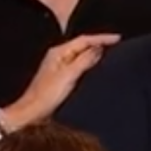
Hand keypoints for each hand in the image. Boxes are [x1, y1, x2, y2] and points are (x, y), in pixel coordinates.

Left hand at [1, 33, 119, 128]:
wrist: (32, 112)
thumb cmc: (46, 96)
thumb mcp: (68, 76)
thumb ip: (84, 60)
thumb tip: (99, 48)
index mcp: (58, 52)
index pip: (84, 40)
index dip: (102, 38)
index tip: (118, 38)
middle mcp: (58, 57)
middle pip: (83, 45)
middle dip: (100, 43)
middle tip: (118, 44)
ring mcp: (59, 67)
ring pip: (81, 55)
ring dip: (95, 54)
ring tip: (111, 54)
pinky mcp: (61, 78)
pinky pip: (79, 66)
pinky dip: (89, 64)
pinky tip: (97, 69)